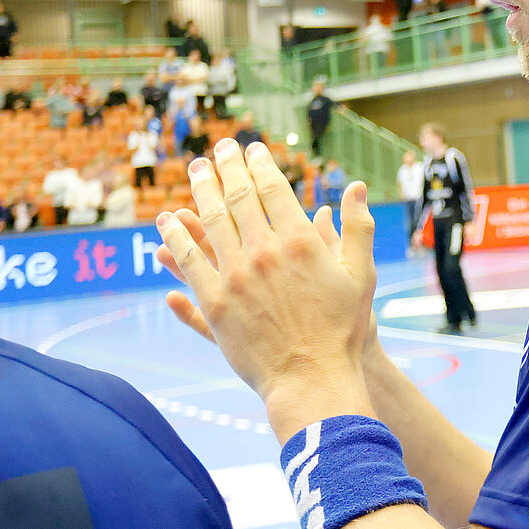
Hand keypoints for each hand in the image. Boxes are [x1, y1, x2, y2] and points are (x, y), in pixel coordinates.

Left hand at [156, 139, 378, 439]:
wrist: (313, 379)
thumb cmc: (344, 329)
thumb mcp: (361, 274)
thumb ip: (358, 227)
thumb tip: (357, 187)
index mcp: (301, 241)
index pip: (273, 188)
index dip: (260, 164)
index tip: (252, 149)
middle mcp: (265, 252)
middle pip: (237, 197)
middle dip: (226, 167)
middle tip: (218, 149)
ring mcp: (235, 277)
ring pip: (209, 222)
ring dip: (200, 191)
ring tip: (195, 171)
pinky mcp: (215, 303)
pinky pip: (189, 262)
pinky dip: (176, 238)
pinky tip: (167, 221)